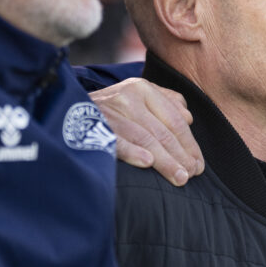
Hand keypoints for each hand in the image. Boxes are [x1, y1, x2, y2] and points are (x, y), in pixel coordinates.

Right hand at [89, 78, 204, 185]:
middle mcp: (128, 96)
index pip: (174, 120)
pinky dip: (132, 151)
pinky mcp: (94, 125)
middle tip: (192, 175)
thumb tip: (188, 118)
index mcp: (143, 88)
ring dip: (165, 161)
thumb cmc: (110, 110)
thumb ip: (165, 103)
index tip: (198, 165)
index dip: (190, 144)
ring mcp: (110, 110)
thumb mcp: (137, 97)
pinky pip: (117, 141)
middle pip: (162, 131)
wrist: (67, 113)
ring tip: (179, 178)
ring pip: (145, 138)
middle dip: (181, 155)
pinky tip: (147, 163)